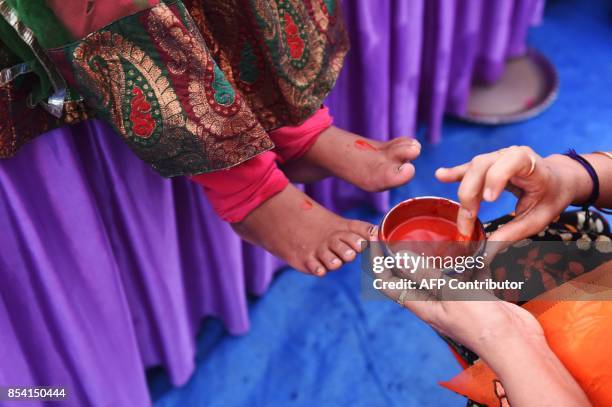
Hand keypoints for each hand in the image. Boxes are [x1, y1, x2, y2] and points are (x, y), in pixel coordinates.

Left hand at [368, 234, 543, 356]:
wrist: (517, 345)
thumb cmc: (482, 324)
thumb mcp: (451, 294)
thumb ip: (426, 274)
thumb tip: (398, 256)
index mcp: (422, 305)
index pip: (388, 284)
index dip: (377, 263)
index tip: (373, 240)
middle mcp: (435, 303)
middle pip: (410, 277)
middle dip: (402, 256)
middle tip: (398, 233)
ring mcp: (456, 300)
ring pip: (439, 275)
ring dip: (436, 258)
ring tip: (434, 236)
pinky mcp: (477, 297)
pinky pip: (467, 276)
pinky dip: (469, 262)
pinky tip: (474, 245)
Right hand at [435, 146, 588, 242]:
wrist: (557, 178)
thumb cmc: (550, 196)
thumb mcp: (539, 217)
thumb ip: (514, 232)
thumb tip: (487, 251)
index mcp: (530, 163)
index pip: (512, 161)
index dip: (497, 177)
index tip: (489, 200)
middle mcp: (509, 154)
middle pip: (482, 167)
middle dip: (470, 195)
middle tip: (469, 224)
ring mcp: (495, 157)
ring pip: (472, 169)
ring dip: (463, 193)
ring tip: (464, 218)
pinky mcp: (485, 164)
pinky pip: (467, 168)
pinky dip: (454, 174)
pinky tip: (441, 175)